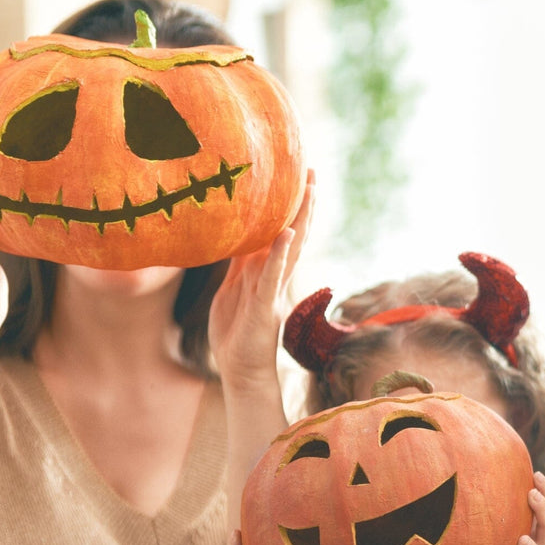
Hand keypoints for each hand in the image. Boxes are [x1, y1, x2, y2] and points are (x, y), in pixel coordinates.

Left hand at [209, 174, 313, 390]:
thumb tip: (234, 238)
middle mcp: (274, 278)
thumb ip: (237, 265)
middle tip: (312, 172)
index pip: (278, 232)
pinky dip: (279, 255)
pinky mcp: (266, 307)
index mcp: (264, 273)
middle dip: (303, 204)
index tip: (295, 178)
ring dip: (300, 219)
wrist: (240, 371)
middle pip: (293, 234)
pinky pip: (273, 277)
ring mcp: (273, 291)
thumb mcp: (231, 290)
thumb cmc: (235, 334)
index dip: (287, 207)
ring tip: (310, 191)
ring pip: (290, 249)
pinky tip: (285, 233)